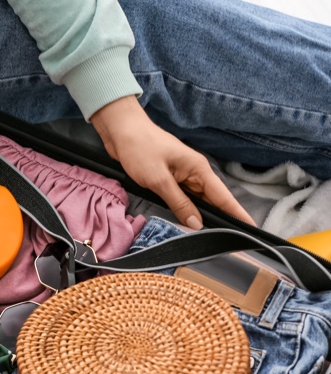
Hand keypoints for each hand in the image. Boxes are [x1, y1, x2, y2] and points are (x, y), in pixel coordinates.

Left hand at [91, 96, 255, 228]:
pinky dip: (186, 209)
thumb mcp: (159, 179)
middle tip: (230, 242)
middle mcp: (194, 173)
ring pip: (197, 201)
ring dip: (201, 216)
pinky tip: (187, 222)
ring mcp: (181, 176)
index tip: (252, 229)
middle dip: (220, 220)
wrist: (121, 131)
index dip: (237, 214)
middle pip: (212, 201)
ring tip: (212, 238)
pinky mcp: (168, 178)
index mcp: (198, 169)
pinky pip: (183, 198)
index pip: (223, 197)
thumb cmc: (140, 149)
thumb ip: (179, 203)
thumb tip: (197, 224)